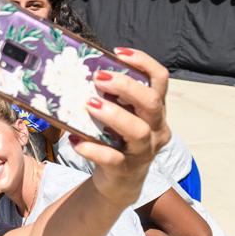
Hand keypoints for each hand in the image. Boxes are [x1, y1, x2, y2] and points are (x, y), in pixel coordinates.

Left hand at [69, 47, 169, 205]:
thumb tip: (81, 72)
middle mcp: (156, 129)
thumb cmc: (117, 140)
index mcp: (155, 110)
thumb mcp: (121, 116)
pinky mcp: (126, 169)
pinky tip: (74, 140)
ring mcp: (143, 151)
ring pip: (138, 131)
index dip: (143, 62)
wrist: (119, 183)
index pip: (160, 79)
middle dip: (126, 86)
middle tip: (100, 77)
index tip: (118, 53)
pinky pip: (112, 158)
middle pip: (152, 102)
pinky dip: (91, 148)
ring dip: (113, 115)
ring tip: (89, 104)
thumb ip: (111, 97)